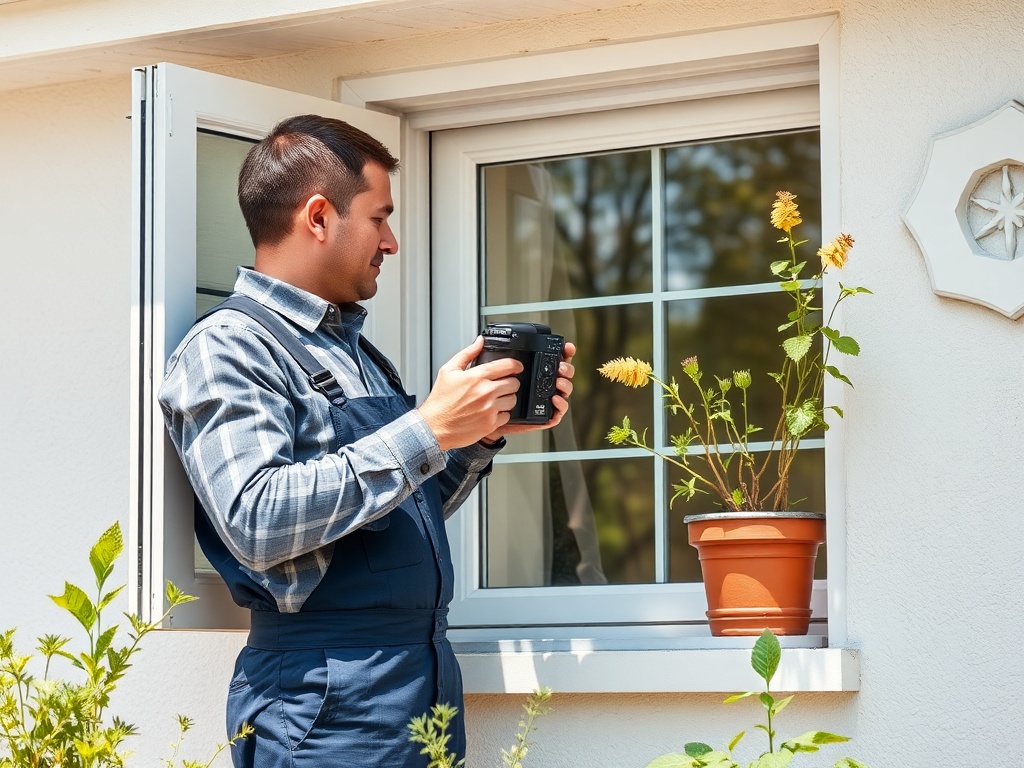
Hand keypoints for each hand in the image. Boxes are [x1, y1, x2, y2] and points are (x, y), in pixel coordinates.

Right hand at [418, 336, 523, 450]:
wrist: (434, 427)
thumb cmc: (440, 402)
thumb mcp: (448, 371)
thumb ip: (467, 353)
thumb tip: (480, 341)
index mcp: (476, 377)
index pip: (507, 366)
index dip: (516, 365)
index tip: (517, 367)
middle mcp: (485, 392)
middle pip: (514, 383)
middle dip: (510, 382)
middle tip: (503, 384)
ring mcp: (489, 409)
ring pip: (513, 400)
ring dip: (507, 398)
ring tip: (496, 399)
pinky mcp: (490, 424)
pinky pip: (507, 416)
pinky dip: (502, 414)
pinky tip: (491, 411)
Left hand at [483, 341, 576, 441]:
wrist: (485, 419)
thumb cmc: (488, 396)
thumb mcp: (486, 374)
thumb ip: (485, 357)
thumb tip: (481, 340)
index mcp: (533, 371)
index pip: (553, 358)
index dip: (563, 352)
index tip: (566, 347)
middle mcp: (541, 384)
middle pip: (563, 373)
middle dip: (567, 368)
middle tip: (560, 367)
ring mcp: (544, 400)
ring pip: (564, 391)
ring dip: (565, 385)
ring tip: (557, 382)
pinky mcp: (543, 416)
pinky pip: (557, 413)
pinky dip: (561, 406)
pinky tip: (554, 399)